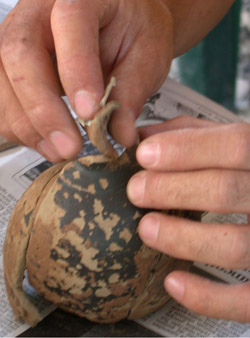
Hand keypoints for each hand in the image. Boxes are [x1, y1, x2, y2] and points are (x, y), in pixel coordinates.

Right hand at [0, 0, 172, 160]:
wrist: (122, 23)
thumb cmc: (134, 31)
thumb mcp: (147, 54)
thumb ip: (132, 90)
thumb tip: (119, 134)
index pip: (69, 25)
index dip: (76, 72)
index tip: (90, 114)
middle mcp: (40, 13)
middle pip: (20, 54)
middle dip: (43, 109)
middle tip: (71, 146)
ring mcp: (20, 39)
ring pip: (3, 81)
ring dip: (29, 126)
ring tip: (61, 152)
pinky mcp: (14, 68)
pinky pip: (2, 100)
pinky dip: (21, 128)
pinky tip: (47, 144)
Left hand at [127, 116, 249, 321]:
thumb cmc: (248, 174)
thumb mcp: (234, 146)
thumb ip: (195, 135)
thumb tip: (146, 136)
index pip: (237, 145)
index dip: (187, 149)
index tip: (144, 154)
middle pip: (226, 191)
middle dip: (172, 189)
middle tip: (135, 190)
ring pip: (234, 246)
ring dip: (182, 238)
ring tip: (146, 228)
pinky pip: (246, 300)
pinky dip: (208, 297)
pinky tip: (172, 282)